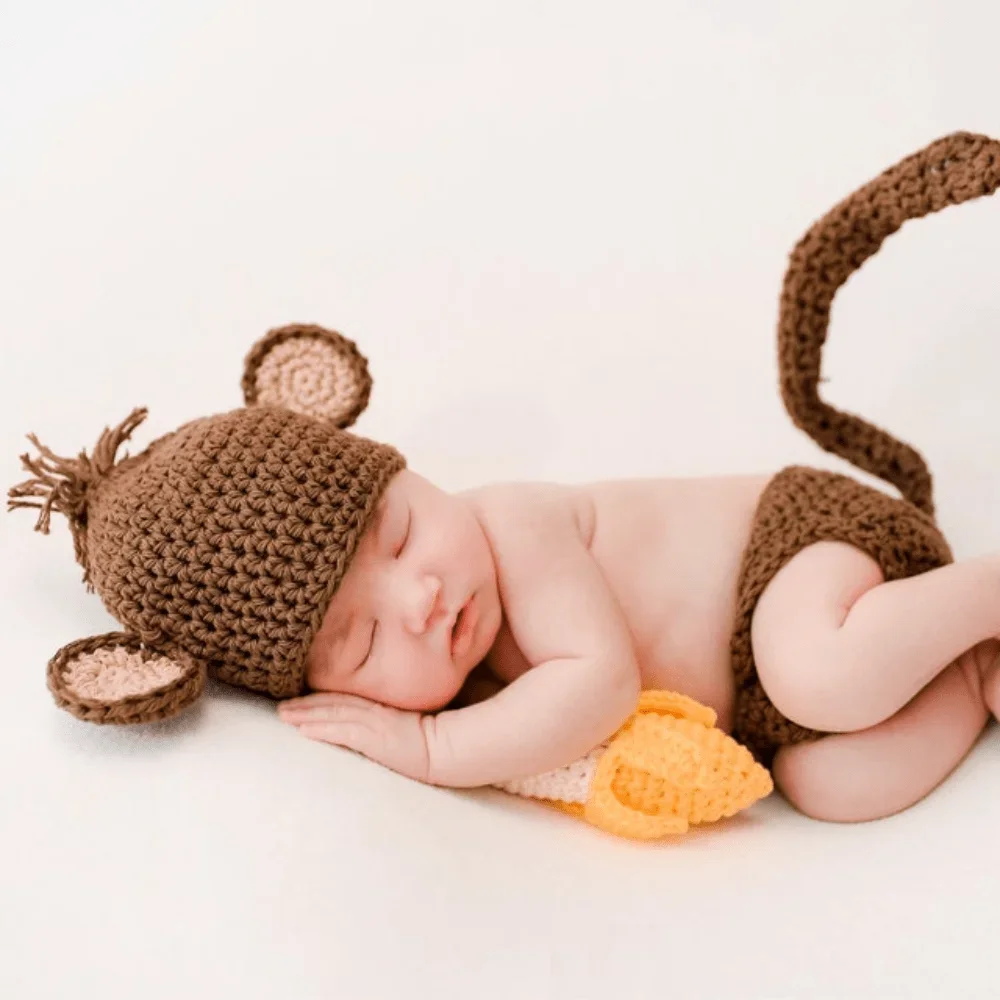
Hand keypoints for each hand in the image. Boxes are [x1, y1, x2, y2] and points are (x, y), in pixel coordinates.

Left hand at [278, 693, 431, 782]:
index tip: (298, 701)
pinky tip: (303, 731)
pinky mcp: (373, 738)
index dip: (319, 699)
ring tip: (283, 716)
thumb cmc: (430, 740)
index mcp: (380, 709)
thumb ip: (387, 722)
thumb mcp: (405, 726)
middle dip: (304, 706)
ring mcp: (372, 724)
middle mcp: (373, 713)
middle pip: (332, 703)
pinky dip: (321, 729)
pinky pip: (342, 731)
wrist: (446, 750)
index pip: (343, 700)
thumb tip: (374, 730)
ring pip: (332, 714)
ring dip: (305, 715)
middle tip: (280, 708)